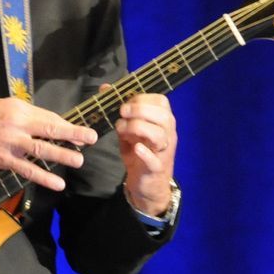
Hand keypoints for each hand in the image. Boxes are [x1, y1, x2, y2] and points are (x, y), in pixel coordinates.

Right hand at [0, 99, 98, 191]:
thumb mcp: (3, 106)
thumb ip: (24, 115)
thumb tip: (46, 123)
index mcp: (18, 109)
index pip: (48, 117)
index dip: (66, 124)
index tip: (81, 130)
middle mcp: (17, 125)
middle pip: (50, 129)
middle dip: (73, 134)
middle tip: (91, 139)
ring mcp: (11, 144)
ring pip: (42, 150)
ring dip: (62, 155)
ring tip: (79, 160)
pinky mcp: (5, 160)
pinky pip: (27, 170)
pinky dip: (43, 177)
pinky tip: (57, 183)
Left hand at [115, 93, 176, 215]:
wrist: (147, 184)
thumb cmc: (139, 152)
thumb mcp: (129, 129)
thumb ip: (120, 111)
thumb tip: (105, 88)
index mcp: (163, 121)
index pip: (161, 102)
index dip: (142, 98)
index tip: (124, 103)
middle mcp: (168, 134)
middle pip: (163, 116)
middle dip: (140, 110)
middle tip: (121, 113)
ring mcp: (164, 151)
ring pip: (160, 135)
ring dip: (138, 128)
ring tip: (121, 130)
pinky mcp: (156, 168)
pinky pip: (155, 160)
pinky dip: (146, 153)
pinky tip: (136, 148)